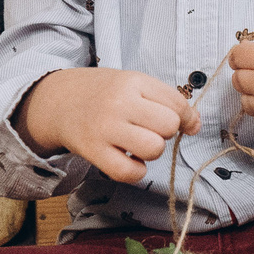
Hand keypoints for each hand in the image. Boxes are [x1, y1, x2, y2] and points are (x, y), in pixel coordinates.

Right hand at [18, 68, 198, 184]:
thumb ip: (167, 100)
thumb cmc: (103, 94)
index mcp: (133, 81)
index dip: (185, 117)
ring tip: (137, 143)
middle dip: (166, 132)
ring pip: (153, 149)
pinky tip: (128, 159)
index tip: (180, 122)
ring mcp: (104, 127)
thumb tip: (195, 125)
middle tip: (149, 129)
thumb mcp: (134, 84)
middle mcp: (119, 102)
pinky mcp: (93, 151)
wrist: (58, 101)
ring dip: (151, 151)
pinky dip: (136, 171)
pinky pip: (130, 172)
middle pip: (168, 126)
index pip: (178, 104)